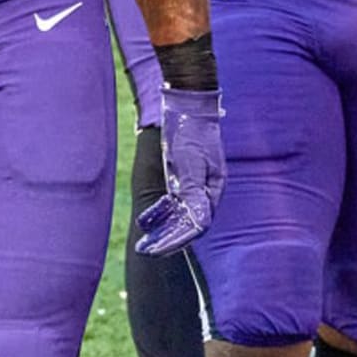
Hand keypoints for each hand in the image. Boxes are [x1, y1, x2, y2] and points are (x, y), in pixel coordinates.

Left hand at [136, 87, 224, 255]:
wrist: (186, 106)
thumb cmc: (190, 133)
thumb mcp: (191, 164)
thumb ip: (194, 194)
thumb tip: (199, 226)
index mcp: (213, 190)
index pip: (197, 225)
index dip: (178, 240)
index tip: (158, 249)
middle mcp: (205, 191)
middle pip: (187, 224)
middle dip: (167, 240)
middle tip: (145, 251)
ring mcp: (194, 185)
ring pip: (178, 216)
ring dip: (162, 229)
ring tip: (144, 242)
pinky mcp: (183, 178)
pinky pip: (172, 203)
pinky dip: (160, 213)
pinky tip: (146, 221)